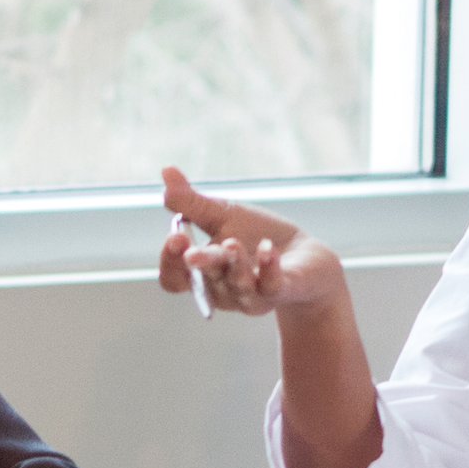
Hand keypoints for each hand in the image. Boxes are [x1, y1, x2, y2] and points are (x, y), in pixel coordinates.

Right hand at [160, 168, 348, 317]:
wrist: (302, 255)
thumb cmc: (257, 237)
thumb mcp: (223, 216)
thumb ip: (193, 202)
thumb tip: (166, 172)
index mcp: (203, 274)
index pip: (174, 278)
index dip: (171, 262)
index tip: (175, 237)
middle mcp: (223, 290)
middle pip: (204, 282)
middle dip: (200, 264)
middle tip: (192, 251)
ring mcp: (252, 295)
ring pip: (237, 286)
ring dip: (234, 265)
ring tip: (232, 244)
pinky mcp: (281, 291)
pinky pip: (271, 286)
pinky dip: (268, 268)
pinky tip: (268, 249)